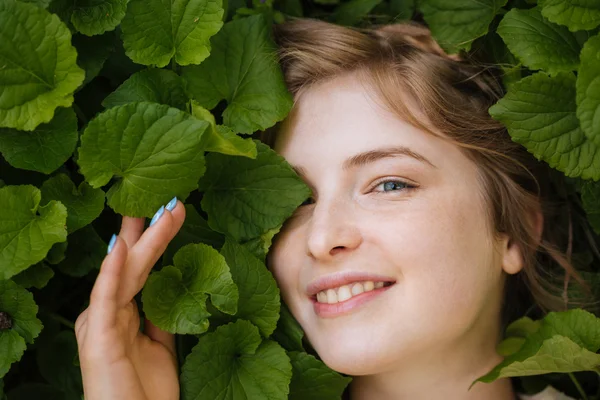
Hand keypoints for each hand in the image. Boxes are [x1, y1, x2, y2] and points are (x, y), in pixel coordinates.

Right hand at [75, 199, 185, 399]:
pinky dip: (112, 272)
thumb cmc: (144, 391)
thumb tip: (172, 291)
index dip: (154, 241)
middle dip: (152, 231)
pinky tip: (119, 247)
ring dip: (144, 240)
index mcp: (119, 314)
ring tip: (162, 210)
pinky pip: (105, 299)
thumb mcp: (160, 346)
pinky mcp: (98, 338)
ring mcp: (100, 323)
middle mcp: (107, 313)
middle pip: (132, 264)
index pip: (140, 269)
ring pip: (125, 273)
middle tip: (170, 201)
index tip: (170, 213)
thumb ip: (161, 318)